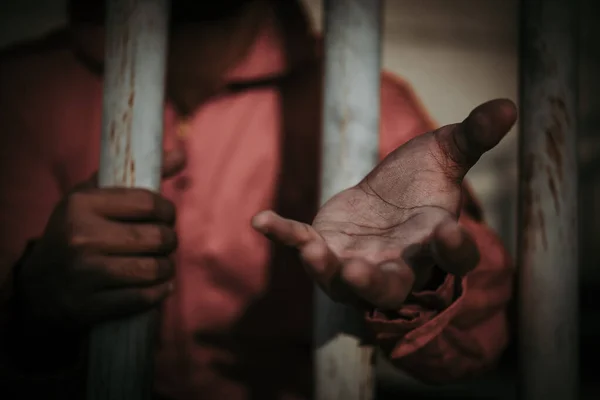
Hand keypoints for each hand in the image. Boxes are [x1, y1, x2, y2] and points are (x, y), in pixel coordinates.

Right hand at [16, 149, 185, 327]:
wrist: (39, 285)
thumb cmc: (77, 232)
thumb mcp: (96, 198)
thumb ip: (140, 176)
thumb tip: (182, 154)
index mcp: (82, 205)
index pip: (150, 203)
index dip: (168, 211)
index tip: (165, 217)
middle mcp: (81, 237)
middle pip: (157, 237)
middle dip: (170, 241)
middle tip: (164, 243)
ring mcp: (84, 274)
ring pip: (154, 269)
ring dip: (167, 268)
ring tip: (161, 264)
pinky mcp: (88, 306)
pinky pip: (142, 298)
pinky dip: (158, 293)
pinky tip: (158, 286)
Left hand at [252, 99, 516, 309]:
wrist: (384, 195)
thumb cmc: (420, 182)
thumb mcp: (445, 154)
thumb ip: (472, 136)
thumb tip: (508, 104)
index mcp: (434, 244)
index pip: (452, 260)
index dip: (454, 251)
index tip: (448, 232)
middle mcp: (396, 264)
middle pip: (389, 288)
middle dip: (376, 284)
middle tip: (360, 274)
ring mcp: (355, 262)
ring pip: (342, 283)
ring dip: (327, 271)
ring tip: (312, 253)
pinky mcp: (324, 246)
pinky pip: (302, 245)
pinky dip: (283, 235)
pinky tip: (261, 219)